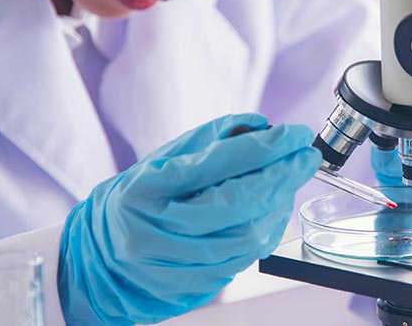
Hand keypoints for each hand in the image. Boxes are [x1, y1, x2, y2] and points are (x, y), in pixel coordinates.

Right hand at [58, 113, 320, 324]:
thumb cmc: (138, 199)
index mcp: (146, 191)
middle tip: (307, 156)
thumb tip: (263, 125)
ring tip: (290, 180)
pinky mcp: (196, 286)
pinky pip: (248, 257)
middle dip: (283, 176)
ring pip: (249, 235)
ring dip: (280, 203)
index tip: (295, 134)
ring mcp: (177, 265)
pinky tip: (274, 209)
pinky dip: (269, 228)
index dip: (264, 148)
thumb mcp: (163, 160)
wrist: (104, 260)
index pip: (216, 165)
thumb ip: (212, 140)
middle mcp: (159, 232)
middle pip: (239, 204)